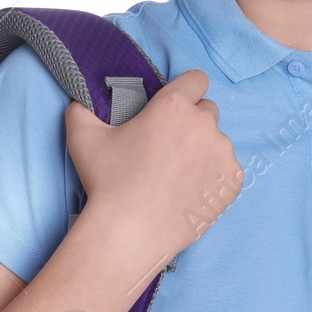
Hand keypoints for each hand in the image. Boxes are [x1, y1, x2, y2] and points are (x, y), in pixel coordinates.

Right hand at [64, 68, 241, 269]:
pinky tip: (191, 191)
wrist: (129, 232)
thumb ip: (81, 110)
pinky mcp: (232, 182)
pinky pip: (228, 171)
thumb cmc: (107, 182)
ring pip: (218, 142)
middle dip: (193, 122)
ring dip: (204, 151)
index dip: (186, 90)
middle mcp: (204, 124)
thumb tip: (79, 101)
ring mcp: (222, 154)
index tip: (176, 106)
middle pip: (208, 111)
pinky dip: (215, 178)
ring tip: (178, 175)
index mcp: (173, 106)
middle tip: (170, 146)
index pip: (196, 79)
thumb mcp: (82, 138)